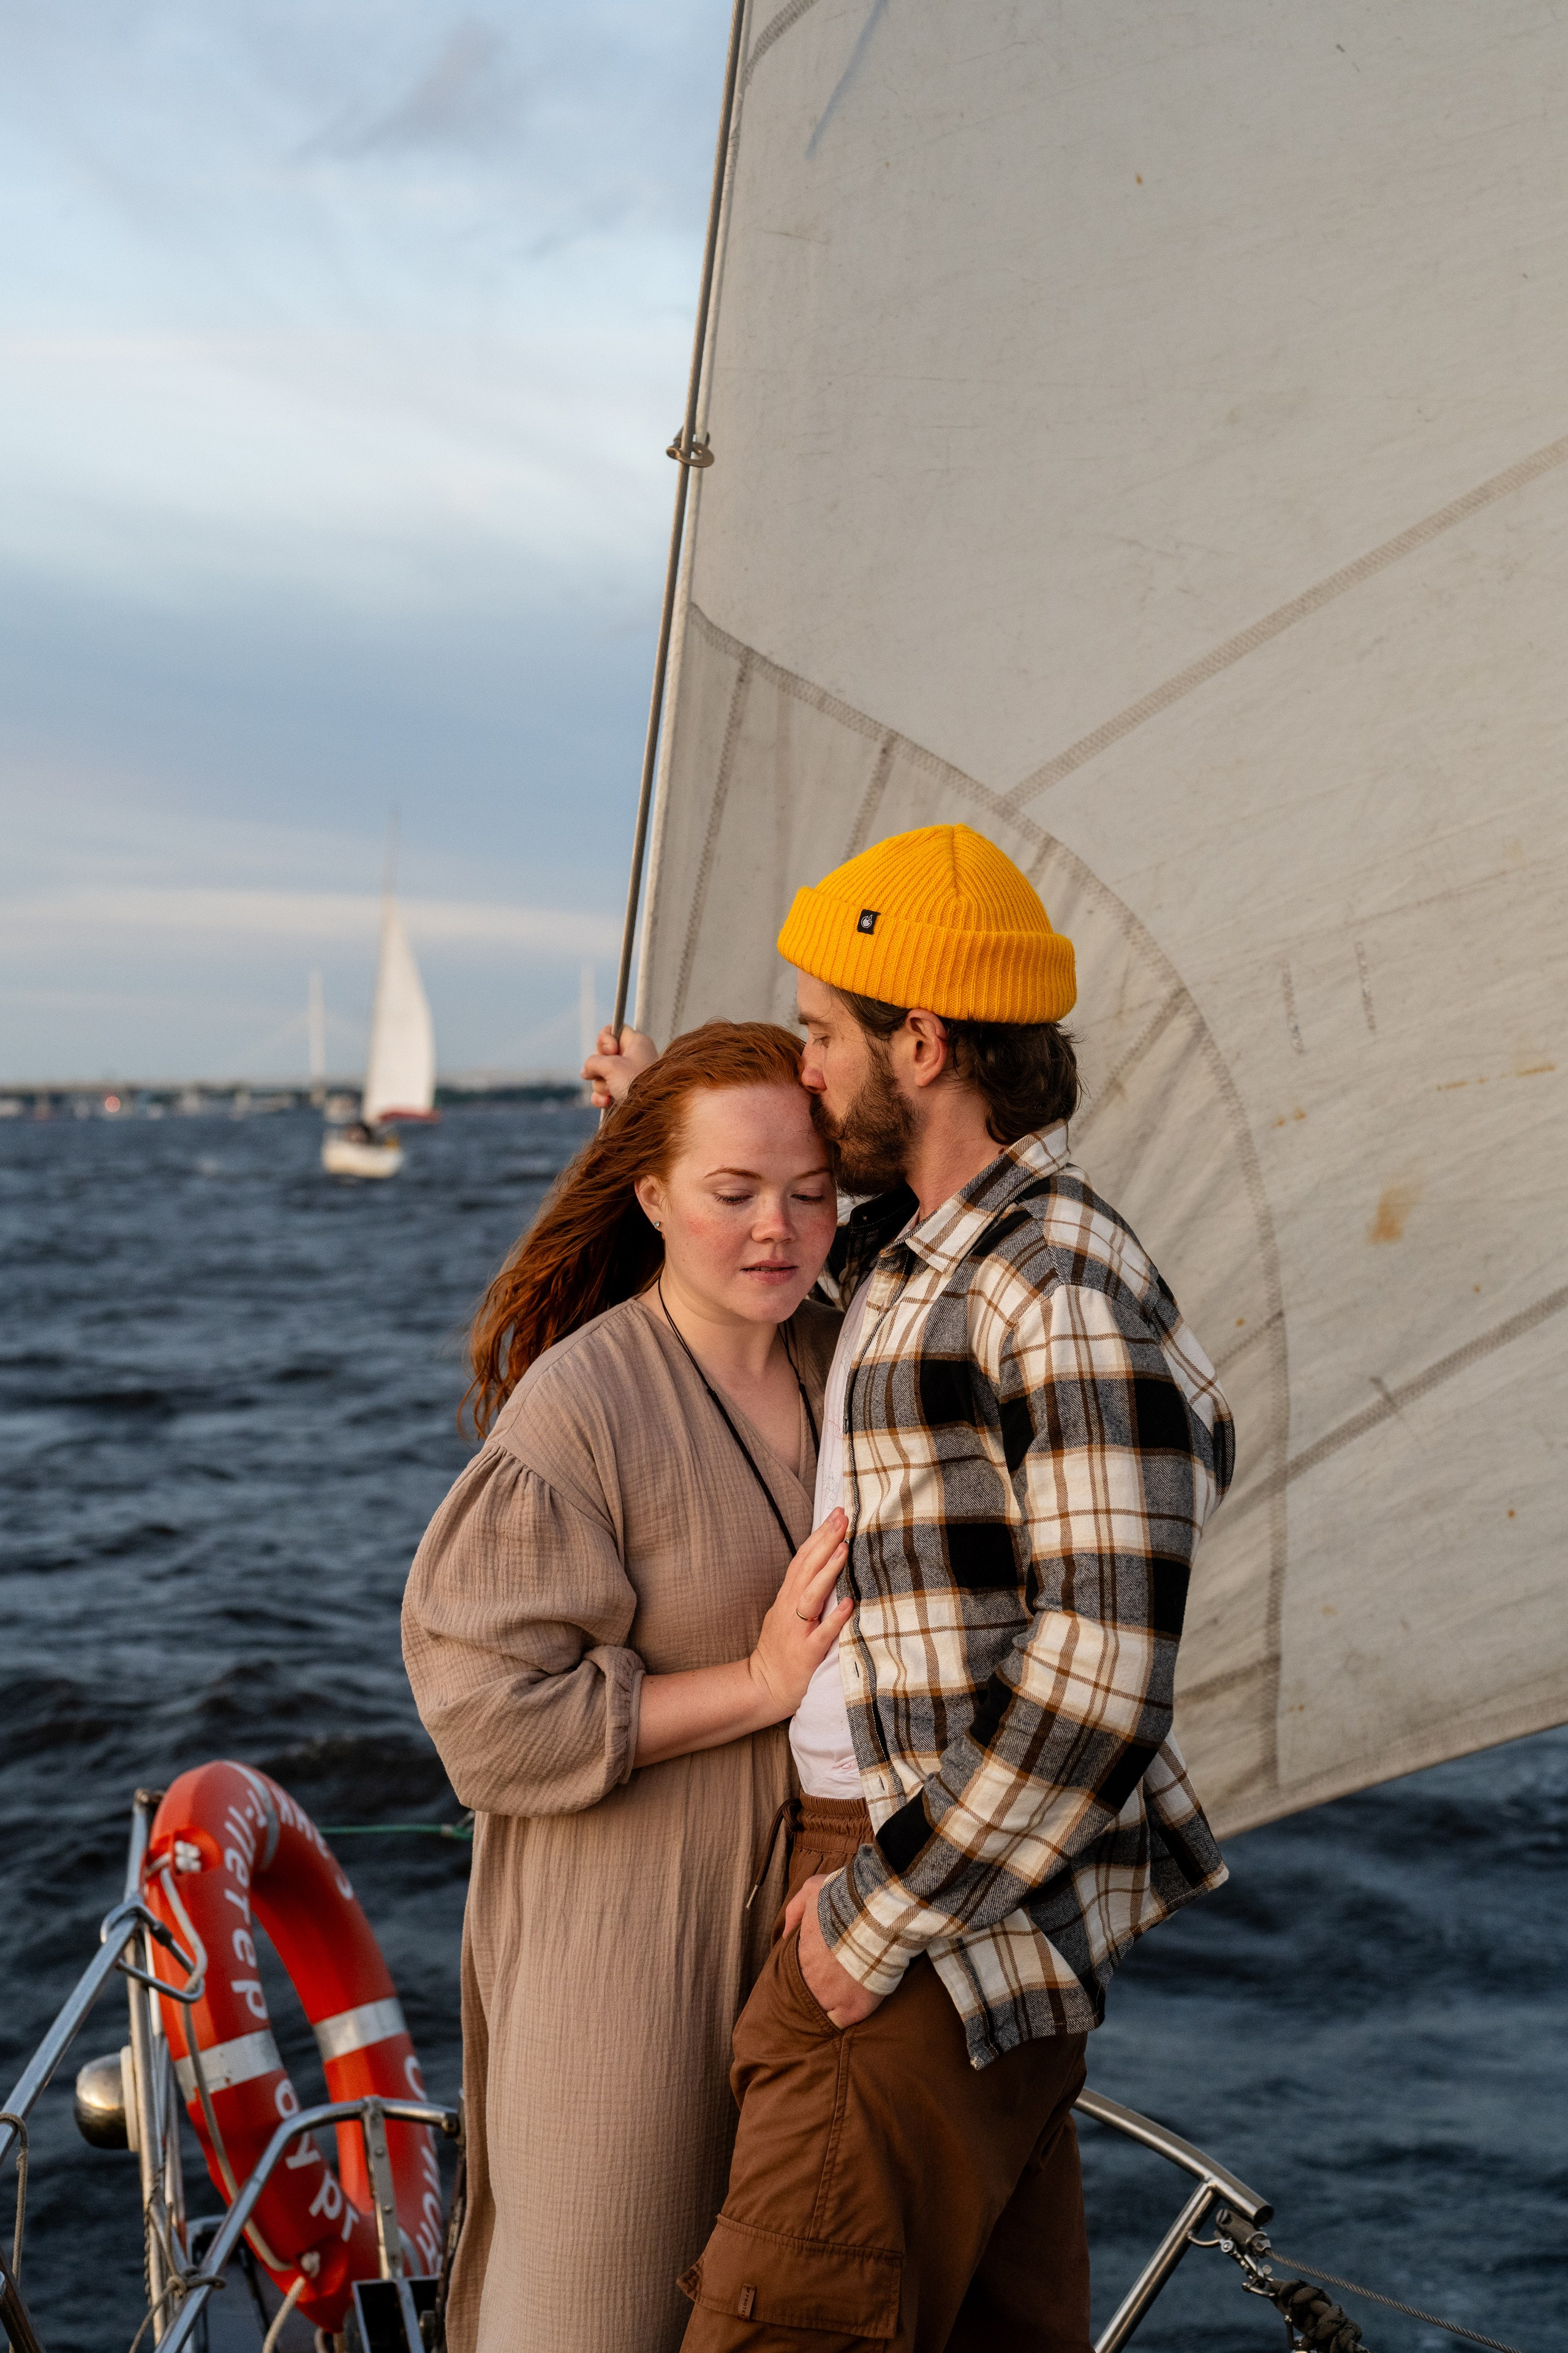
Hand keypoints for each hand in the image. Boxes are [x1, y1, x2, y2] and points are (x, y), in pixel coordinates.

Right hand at [582, 1023, 658, 1108]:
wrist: (653, 1111)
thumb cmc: (637, 1083)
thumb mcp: (612, 1066)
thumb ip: (593, 1062)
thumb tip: (585, 1071)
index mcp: (636, 1043)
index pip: (614, 1030)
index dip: (605, 1040)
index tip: (610, 1051)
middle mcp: (633, 1057)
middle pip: (603, 1056)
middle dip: (599, 1068)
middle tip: (609, 1075)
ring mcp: (628, 1076)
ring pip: (602, 1075)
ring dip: (601, 1085)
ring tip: (612, 1092)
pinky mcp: (624, 1093)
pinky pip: (605, 1091)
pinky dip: (603, 1097)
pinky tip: (606, 1102)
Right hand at [746, 1510, 851, 1716]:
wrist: (764, 1687)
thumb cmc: (780, 1650)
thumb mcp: (787, 1614)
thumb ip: (803, 1592)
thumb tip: (824, 1566)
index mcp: (788, 1598)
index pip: (803, 1559)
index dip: (819, 1535)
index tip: (836, 1514)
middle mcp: (790, 1609)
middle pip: (807, 1568)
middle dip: (825, 1541)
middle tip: (843, 1517)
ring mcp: (797, 1630)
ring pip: (812, 1595)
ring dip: (828, 1571)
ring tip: (844, 1548)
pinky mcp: (806, 1653)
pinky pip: (821, 1633)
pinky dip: (834, 1618)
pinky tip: (849, 1604)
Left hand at [784, 1873, 883, 2027]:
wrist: (877, 1913)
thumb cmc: (845, 1899)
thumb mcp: (813, 1891)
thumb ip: (795, 1910)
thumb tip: (785, 1934)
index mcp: (800, 1957)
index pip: (792, 1975)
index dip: (802, 1974)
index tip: (812, 1971)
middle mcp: (811, 1982)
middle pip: (806, 1997)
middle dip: (813, 1992)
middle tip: (825, 1987)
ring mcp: (832, 1998)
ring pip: (822, 2013)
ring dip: (827, 2008)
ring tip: (837, 2001)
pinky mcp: (855, 2008)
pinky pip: (842, 2023)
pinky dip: (844, 2020)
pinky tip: (848, 2013)